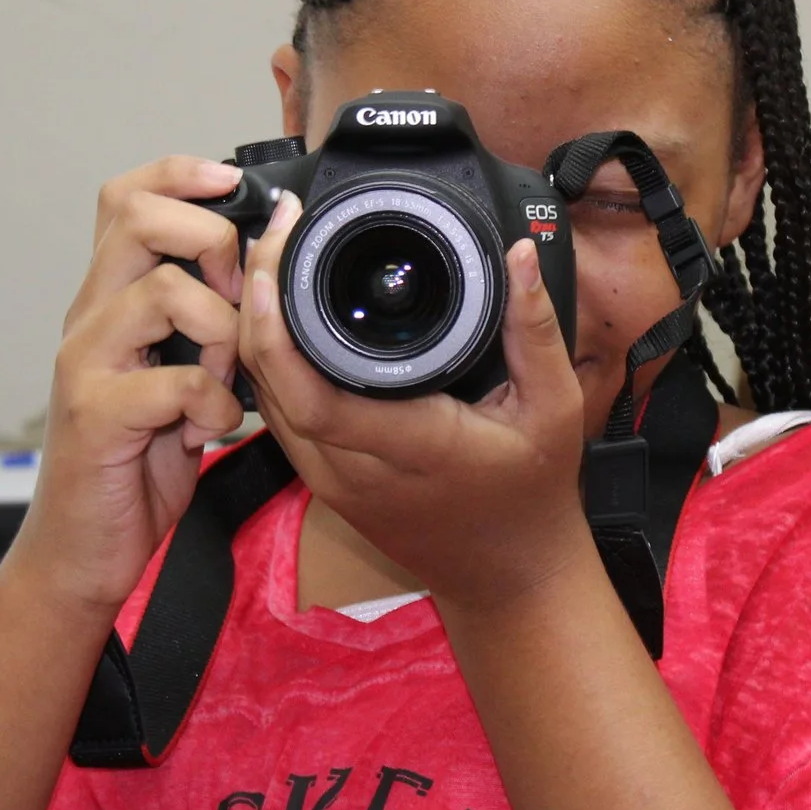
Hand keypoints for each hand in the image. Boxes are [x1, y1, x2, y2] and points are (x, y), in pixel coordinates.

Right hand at [22, 157, 251, 617]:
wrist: (82, 548)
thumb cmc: (135, 462)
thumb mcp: (174, 374)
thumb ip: (202, 324)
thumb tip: (263, 274)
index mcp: (110, 299)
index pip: (127, 197)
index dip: (181, 174)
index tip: (234, 183)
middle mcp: (90, 318)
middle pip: (138, 219)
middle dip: (211, 242)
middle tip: (234, 298)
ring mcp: (86, 363)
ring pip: (162, 293)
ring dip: (220, 332)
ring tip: (223, 377)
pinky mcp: (96, 415)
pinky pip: (173, 383)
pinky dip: (212, 404)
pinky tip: (209, 428)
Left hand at [237, 192, 592, 609]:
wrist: (512, 578)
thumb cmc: (533, 496)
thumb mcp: (554, 407)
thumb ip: (534, 329)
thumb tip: (517, 255)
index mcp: (408, 447)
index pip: (313, 393)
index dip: (276, 327)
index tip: (279, 259)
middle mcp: (354, 469)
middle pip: (271, 384)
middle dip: (257, 301)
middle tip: (276, 231)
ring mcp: (332, 481)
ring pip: (265, 397)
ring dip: (255, 326)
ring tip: (274, 256)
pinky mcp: (325, 483)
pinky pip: (279, 414)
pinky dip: (269, 361)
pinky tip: (279, 314)